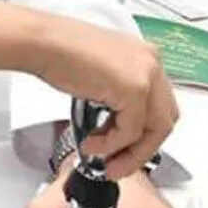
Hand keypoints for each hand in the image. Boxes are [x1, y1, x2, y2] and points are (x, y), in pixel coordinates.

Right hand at [30, 16, 178, 179]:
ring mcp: (146, 75)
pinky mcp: (133, 88)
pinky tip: (93, 144)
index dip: (145, 135)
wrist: (42, 43)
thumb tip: (117, 130)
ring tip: (102, 158)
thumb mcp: (102, 77)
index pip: (161, 106)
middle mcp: (151, 63)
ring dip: (129, 153)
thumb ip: (118, 100)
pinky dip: (112, 145)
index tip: (125, 151)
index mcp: (146, 58)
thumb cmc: (60, 53)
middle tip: (119, 164)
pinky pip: (131, 131)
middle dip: (142, 149)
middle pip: (165, 120)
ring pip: (155, 130)